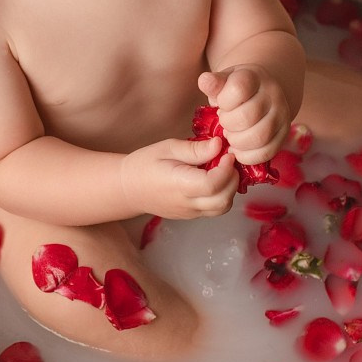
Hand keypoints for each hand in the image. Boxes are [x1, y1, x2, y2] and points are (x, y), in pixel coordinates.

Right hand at [120, 136, 239, 219]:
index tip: (227, 154)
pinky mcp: (191, 216)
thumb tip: (219, 145)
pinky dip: (222, 195)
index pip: (213, 184)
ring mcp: (189, 213)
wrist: (128, 188)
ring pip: (222, 208)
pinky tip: (215, 180)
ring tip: (222, 170)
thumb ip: (195, 149)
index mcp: (179, 185)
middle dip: (233, 180)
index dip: (226, 169)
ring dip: (229, 189)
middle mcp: (186, 203)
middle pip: (223, 201)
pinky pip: (214, 210)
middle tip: (228, 161)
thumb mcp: (167, 148)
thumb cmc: (145, 164)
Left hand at [198, 65, 290, 165]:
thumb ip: (214, 84)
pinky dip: (247, 156)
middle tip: (224, 123)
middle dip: (228, 125)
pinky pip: (266, 152)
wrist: (262, 93)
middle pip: (247, 117)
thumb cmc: (236, 90)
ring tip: (231, 136)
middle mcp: (273, 94)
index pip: (239, 89)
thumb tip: (204, 81)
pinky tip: (238, 149)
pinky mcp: (284, 134)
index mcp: (254, 77)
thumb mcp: (224, 82)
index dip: (224, 102)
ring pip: (259, 137)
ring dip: (237, 142)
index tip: (222, 104)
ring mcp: (281, 115)